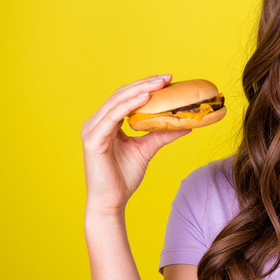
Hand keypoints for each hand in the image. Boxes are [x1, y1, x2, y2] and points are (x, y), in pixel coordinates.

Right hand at [82, 75, 190, 215]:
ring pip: (117, 101)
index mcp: (106, 123)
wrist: (112, 202)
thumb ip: (163, 134)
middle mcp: (96, 123)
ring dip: (140, 90)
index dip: (145, 86)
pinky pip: (113, 116)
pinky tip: (145, 98)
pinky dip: (129, 105)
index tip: (167, 80)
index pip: (126, 97)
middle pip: (121, 95)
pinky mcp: (93, 139)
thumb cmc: (124, 177)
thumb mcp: (147, 149)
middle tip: (167, 77)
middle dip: (145, 84)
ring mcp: (92, 130)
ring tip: (159, 83)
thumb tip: (186, 124)